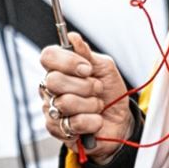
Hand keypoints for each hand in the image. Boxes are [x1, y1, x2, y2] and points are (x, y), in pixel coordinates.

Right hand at [39, 32, 131, 162]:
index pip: (47, 56)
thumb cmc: (110, 93)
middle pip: (54, 80)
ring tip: (97, 106)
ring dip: (91, 105)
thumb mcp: (105, 68)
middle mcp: (50, 88)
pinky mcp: (57, 130)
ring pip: (64, 103)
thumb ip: (87, 54)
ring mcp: (51, 109)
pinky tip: (95, 121)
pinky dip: (92, 122)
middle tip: (97, 90)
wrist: (120, 121)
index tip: (88, 69)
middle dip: (85, 86)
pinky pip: (73, 123)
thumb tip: (72, 37)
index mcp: (59, 69)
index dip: (68, 61)